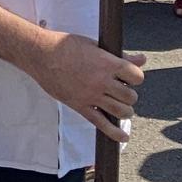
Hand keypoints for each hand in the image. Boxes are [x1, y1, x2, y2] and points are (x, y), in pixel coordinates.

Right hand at [26, 30, 145, 140]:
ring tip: (118, 106)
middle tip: (119, 91)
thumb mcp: (94, 45)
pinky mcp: (80, 105)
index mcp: (107, 63)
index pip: (137, 77)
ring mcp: (91, 95)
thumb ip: (120, 56)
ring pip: (121, 111)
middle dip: (128, 94)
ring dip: (123, 110)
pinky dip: (114, 133)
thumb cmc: (65, 46)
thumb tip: (142, 60)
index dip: (134, 77)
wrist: (39, 53)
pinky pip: (101, 123)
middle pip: (130, 96)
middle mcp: (102, 81)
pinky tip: (122, 136)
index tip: (128, 77)